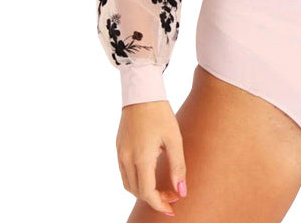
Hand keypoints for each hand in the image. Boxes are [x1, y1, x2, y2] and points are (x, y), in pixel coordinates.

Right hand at [116, 100, 187, 215]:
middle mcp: (127, 159)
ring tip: (162, 187)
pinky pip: (124, 173)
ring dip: (144, 192)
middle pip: (138, 192)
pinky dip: (136, 181)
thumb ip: (178, 166)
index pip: (147, 193)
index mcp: (141, 158)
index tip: (173, 207)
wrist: (142, 92)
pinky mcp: (118, 148)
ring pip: (129, 185)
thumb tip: (182, 191)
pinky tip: (150, 175)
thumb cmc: (160, 113)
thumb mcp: (174, 139)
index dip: (160, 204)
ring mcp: (120, 154)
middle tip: (172, 195)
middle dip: (155, 198)